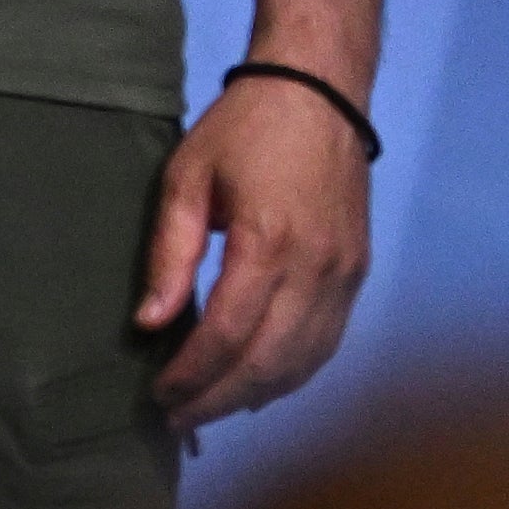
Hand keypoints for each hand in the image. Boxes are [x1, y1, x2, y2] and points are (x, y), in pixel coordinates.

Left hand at [139, 73, 372, 435]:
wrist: (319, 89)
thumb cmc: (243, 128)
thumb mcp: (187, 177)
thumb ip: (170, 254)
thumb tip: (150, 323)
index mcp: (268, 241)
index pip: (228, 334)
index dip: (192, 375)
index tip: (159, 394)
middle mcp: (316, 267)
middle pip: (268, 362)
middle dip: (219, 399)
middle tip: (179, 419)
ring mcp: (344, 275)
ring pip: (302, 363)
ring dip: (255, 395)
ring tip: (210, 408)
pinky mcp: (357, 274)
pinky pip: (325, 343)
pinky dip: (290, 374)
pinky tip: (257, 383)